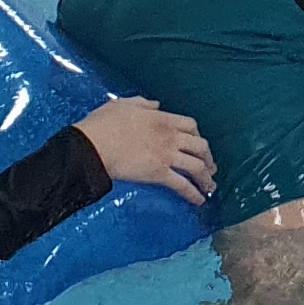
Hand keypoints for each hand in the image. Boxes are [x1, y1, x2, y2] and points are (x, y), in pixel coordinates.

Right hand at [75, 95, 215, 207]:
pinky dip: (193, 194)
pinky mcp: (159, 174)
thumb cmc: (103, 124)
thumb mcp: (124, 104)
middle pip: (200, 146)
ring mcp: (166, 155)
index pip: (191, 125)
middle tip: (210, 166)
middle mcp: (170, 136)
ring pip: (196, 167)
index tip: (198, 143)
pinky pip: (183, 185)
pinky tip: (199, 201)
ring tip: (209, 186)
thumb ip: (143, 103)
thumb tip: (156, 104)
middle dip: (208, 157)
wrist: (93, 145)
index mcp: (162, 118)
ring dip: (206, 178)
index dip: (198, 135)